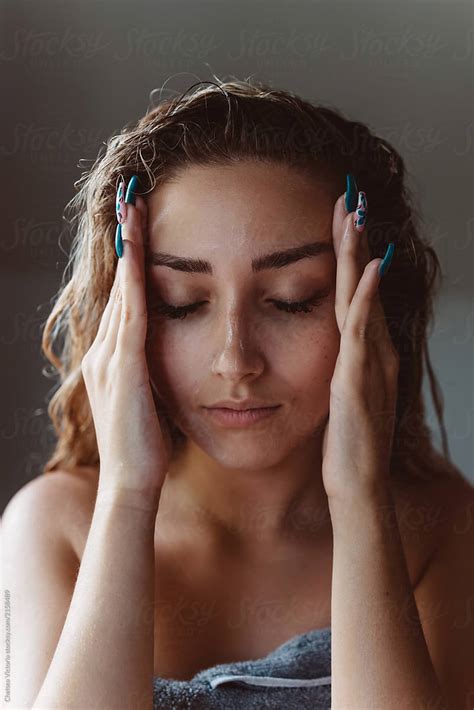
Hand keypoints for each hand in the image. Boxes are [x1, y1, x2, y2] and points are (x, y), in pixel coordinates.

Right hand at [81, 178, 171, 505]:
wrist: (130, 482)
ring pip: (122, 291)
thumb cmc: (146, 444)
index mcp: (115, 357)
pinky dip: (133, 282)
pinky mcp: (124, 369)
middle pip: (119, 283)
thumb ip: (153, 373)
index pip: (126, 297)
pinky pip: (131, 316)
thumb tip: (169, 356)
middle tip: (131, 198)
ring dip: (128, 248)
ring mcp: (110, 358)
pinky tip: (140, 254)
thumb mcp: (149, 400)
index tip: (139, 223)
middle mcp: (106, 350)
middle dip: (126, 240)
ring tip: (132, 208)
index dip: (132, 258)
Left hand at [321, 188, 397, 504]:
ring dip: (359, 255)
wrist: (356, 485)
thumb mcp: (341, 395)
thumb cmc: (346, 443)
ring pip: (361, 299)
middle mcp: (371, 350)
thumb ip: (340, 366)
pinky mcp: (358, 381)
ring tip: (356, 215)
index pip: (354, 292)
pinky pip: (361, 333)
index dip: (349, 254)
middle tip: (350, 196)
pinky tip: (366, 270)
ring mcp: (368, 364)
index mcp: (362, 352)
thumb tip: (332, 347)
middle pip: (360, 285)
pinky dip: (365, 299)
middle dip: (356, 240)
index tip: (341, 218)